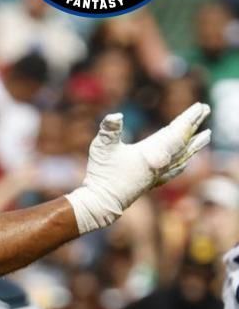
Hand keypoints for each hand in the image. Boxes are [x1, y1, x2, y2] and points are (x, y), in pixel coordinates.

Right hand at [66, 103, 210, 232]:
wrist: (102, 202)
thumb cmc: (102, 173)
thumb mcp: (101, 147)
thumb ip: (109, 130)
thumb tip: (115, 116)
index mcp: (153, 152)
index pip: (177, 131)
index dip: (189, 118)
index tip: (201, 106)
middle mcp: (161, 163)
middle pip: (184, 141)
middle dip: (195, 125)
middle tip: (207, 109)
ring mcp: (159, 174)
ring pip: (183, 156)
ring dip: (195, 144)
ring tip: (207, 135)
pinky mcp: (153, 182)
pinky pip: (175, 169)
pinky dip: (184, 161)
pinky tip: (187, 160)